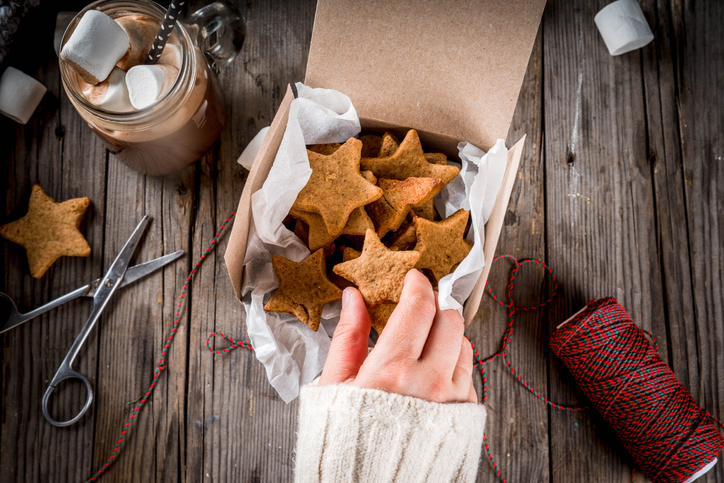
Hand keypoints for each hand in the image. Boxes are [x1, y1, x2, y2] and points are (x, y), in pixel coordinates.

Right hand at [318, 269, 476, 403]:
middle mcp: (428, 383)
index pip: (418, 307)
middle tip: (418, 310)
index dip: (417, 284)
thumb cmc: (346, 438)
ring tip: (424, 345)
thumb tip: (353, 298)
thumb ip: (348, 336)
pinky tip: (431, 374)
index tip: (412, 278)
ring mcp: (451, 400)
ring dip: (447, 335)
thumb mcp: (335, 386)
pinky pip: (469, 373)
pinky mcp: (465, 415)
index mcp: (391, 371)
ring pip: (465, 343)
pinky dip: (454, 364)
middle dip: (434, 307)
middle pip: (449, 319)